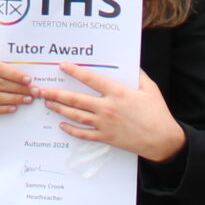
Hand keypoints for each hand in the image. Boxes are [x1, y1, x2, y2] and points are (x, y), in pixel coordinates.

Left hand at [41, 65, 186, 162]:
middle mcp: (107, 108)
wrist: (162, 140)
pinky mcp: (106, 137)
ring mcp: (105, 124)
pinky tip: (62, 124)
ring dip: (60, 109)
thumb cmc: (157, 113)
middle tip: (42, 89)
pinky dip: (72, 130)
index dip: (75, 71)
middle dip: (57, 93)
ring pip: (76, 115)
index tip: (61, 66)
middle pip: (76, 99)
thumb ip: (137, 75)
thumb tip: (129, 64)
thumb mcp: (149, 88)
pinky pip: (84, 134)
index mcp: (117, 93)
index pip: (91, 79)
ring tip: (47, 103)